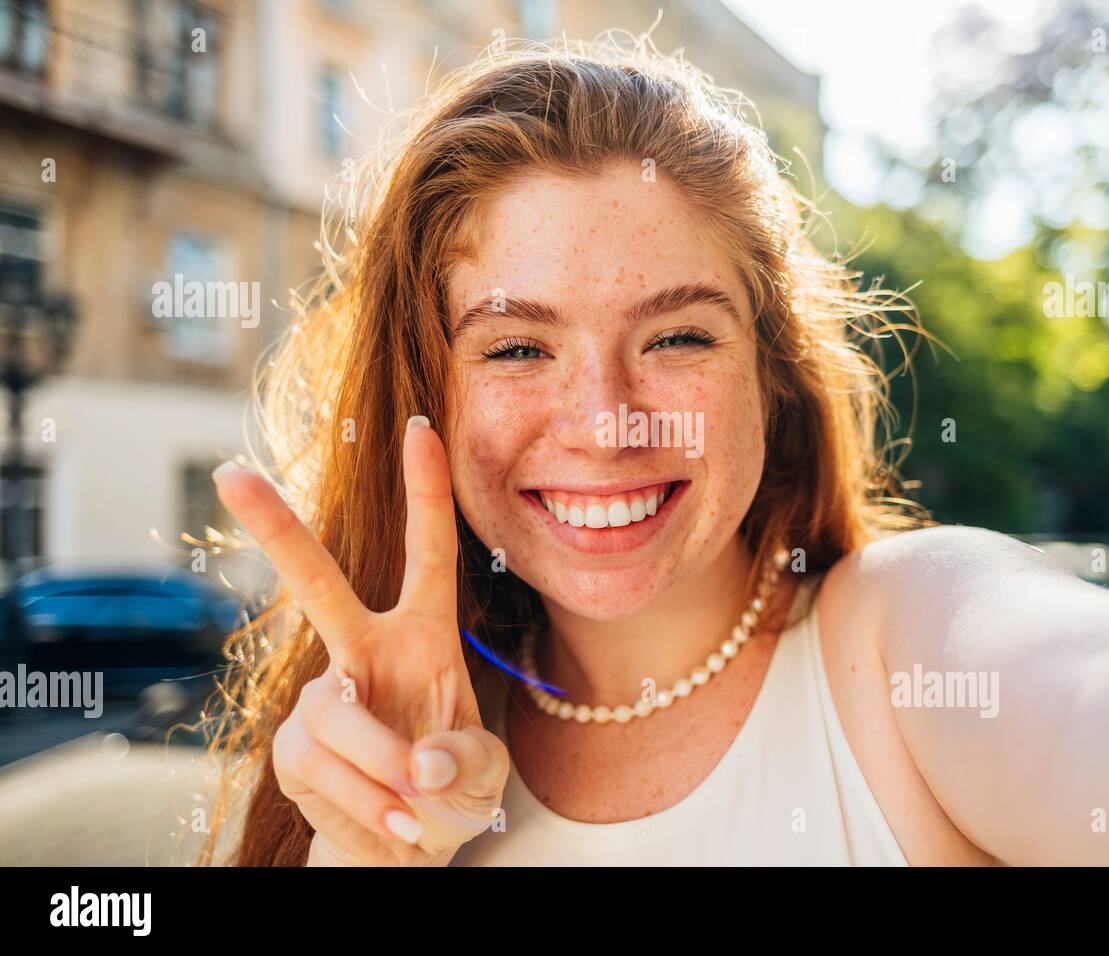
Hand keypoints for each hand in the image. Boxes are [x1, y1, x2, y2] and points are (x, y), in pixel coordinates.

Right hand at [214, 417, 508, 865]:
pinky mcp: (291, 750)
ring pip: (339, 721)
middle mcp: (364, 652)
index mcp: (424, 637)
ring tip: (418, 813)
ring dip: (388, 777)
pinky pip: (327, 774)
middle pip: (317, 585)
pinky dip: (370, 810)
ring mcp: (320, 699)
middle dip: (276, 531)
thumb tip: (422, 761)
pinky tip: (392, 824)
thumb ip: (468, 763)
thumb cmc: (449, 792)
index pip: (428, 555)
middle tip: (229, 475)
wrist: (401, 847)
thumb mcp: (484, 776)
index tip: (419, 427)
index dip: (426, 492)